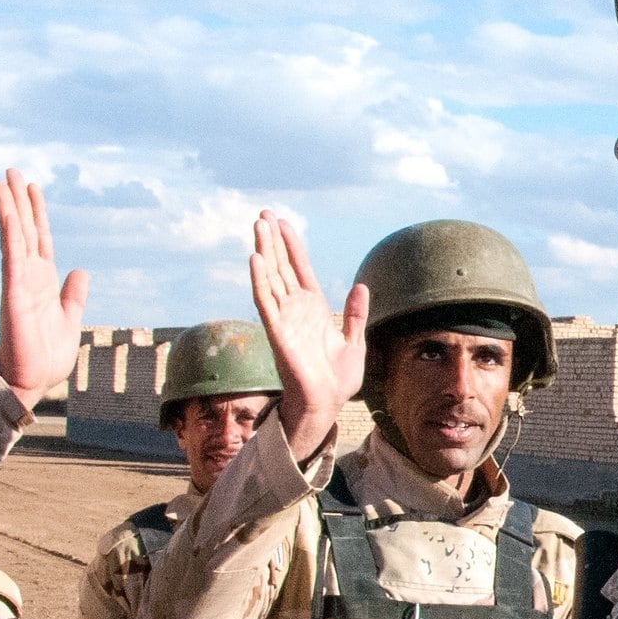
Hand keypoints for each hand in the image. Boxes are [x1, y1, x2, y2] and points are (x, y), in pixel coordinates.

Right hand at [0, 169, 90, 410]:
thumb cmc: (46, 357)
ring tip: (3, 180)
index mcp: (42, 282)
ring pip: (14, 237)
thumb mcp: (69, 319)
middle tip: (11, 171)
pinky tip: (10, 212)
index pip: (39, 239)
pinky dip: (11, 233)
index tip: (32, 188)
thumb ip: (73, 295)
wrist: (31, 382)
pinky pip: (12, 258)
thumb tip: (80, 272)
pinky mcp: (14, 294)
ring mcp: (19, 283)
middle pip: (24, 230)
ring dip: (9, 208)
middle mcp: (28, 277)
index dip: (37, 213)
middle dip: (18, 200)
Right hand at [247, 211, 368, 461]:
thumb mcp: (355, 342)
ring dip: (264, 251)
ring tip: (258, 225)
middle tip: (263, 213)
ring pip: (271, 278)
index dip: (291, 245)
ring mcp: (285, 319)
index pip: (299, 269)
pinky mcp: (278, 332)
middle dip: (273, 240)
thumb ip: (356, 314)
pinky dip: (260, 280)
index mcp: (313, 308)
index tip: (283, 222)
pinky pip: (266, 302)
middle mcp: (295, 309)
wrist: (327, 404)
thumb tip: (361, 286)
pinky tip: (255, 259)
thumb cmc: (338, 380)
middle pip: (281, 266)